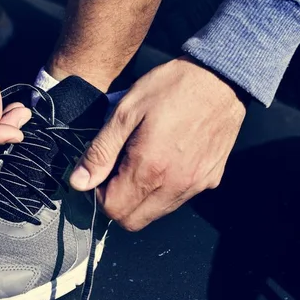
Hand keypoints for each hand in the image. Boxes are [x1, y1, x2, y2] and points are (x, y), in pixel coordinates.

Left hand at [69, 56, 246, 230]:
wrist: (220, 78)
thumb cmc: (171, 88)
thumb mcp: (125, 112)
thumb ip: (100, 151)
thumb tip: (79, 182)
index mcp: (149, 168)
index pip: (113, 210)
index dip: (99, 194)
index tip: (103, 171)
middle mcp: (174, 185)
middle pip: (133, 221)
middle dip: (117, 202)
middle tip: (117, 169)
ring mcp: (195, 186)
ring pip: (156, 213)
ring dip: (140, 198)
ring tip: (141, 161)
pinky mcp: (211, 180)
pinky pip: (178, 199)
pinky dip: (164, 190)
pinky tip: (164, 159)